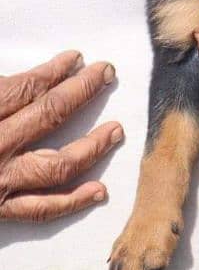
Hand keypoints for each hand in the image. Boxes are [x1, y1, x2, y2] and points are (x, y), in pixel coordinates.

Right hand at [0, 51, 122, 221]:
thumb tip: (11, 79)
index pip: (25, 88)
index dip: (54, 71)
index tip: (75, 58)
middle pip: (49, 114)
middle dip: (82, 91)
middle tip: (107, 73)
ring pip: (56, 164)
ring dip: (92, 146)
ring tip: (116, 131)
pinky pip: (39, 211)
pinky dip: (72, 202)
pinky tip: (99, 192)